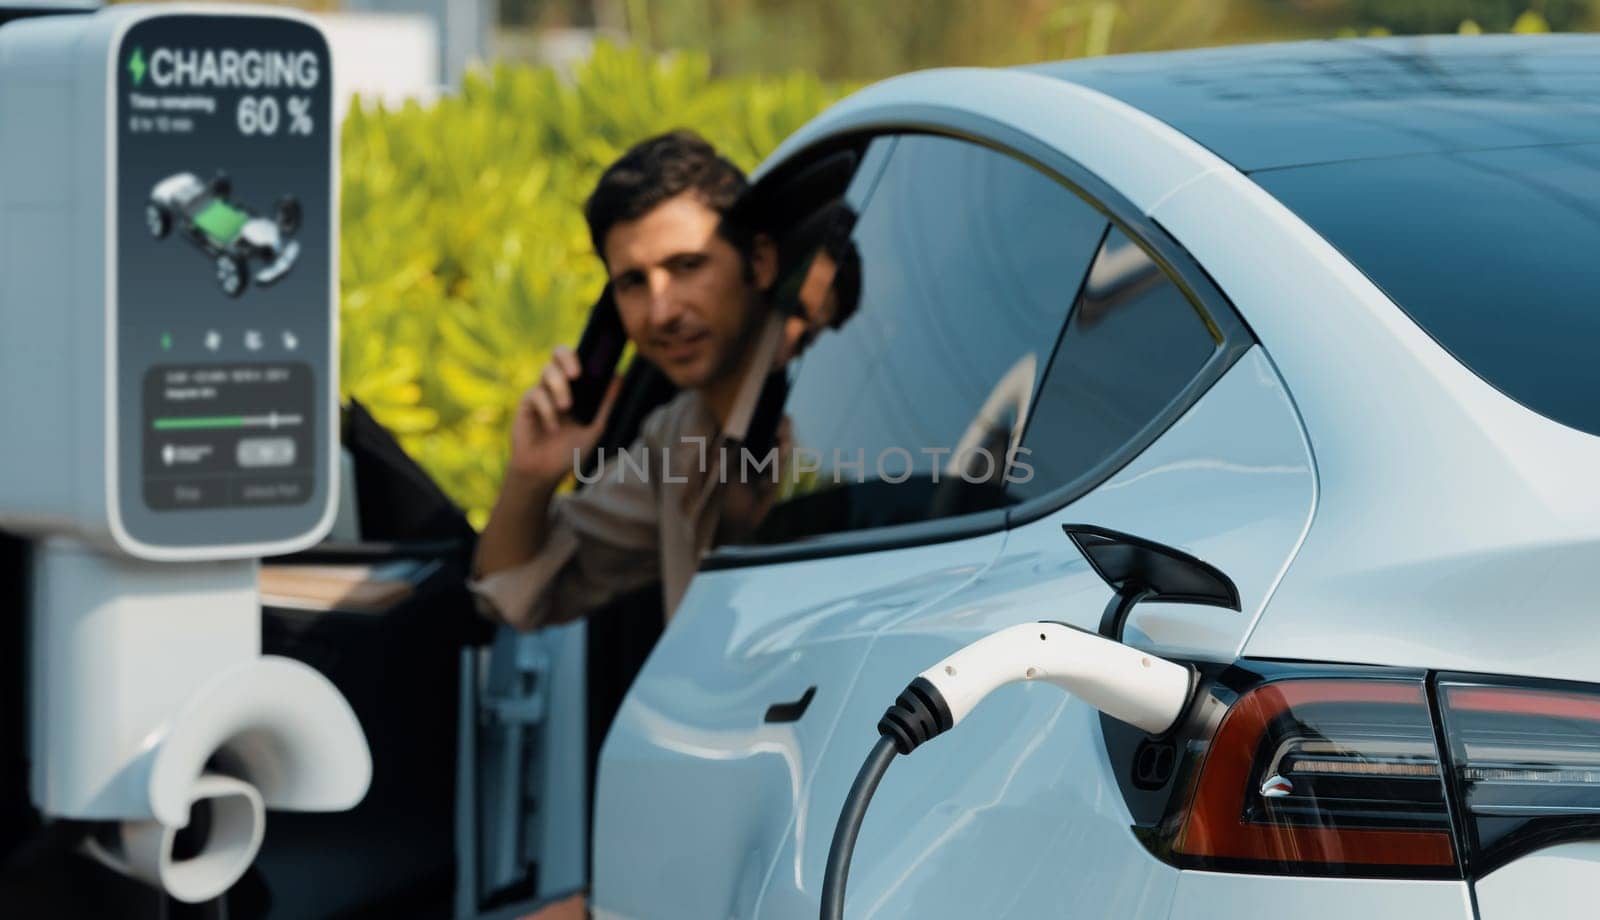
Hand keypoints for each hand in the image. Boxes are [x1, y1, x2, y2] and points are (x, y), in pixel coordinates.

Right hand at [506, 346, 621, 486]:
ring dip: (559, 388)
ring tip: (566, 408)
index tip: (596, 358)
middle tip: (576, 374)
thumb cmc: (571, 448)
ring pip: (546, 371)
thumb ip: (606, 402)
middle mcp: (557, 384)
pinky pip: (535, 395)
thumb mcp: (595, 426)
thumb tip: (620, 376)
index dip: (585, 351)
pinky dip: (547, 411)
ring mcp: (541, 391)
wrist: (546, 471)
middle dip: (567, 358)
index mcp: (575, 386)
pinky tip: (553, 428)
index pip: (578, 357)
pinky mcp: (526, 403)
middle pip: (558, 353)